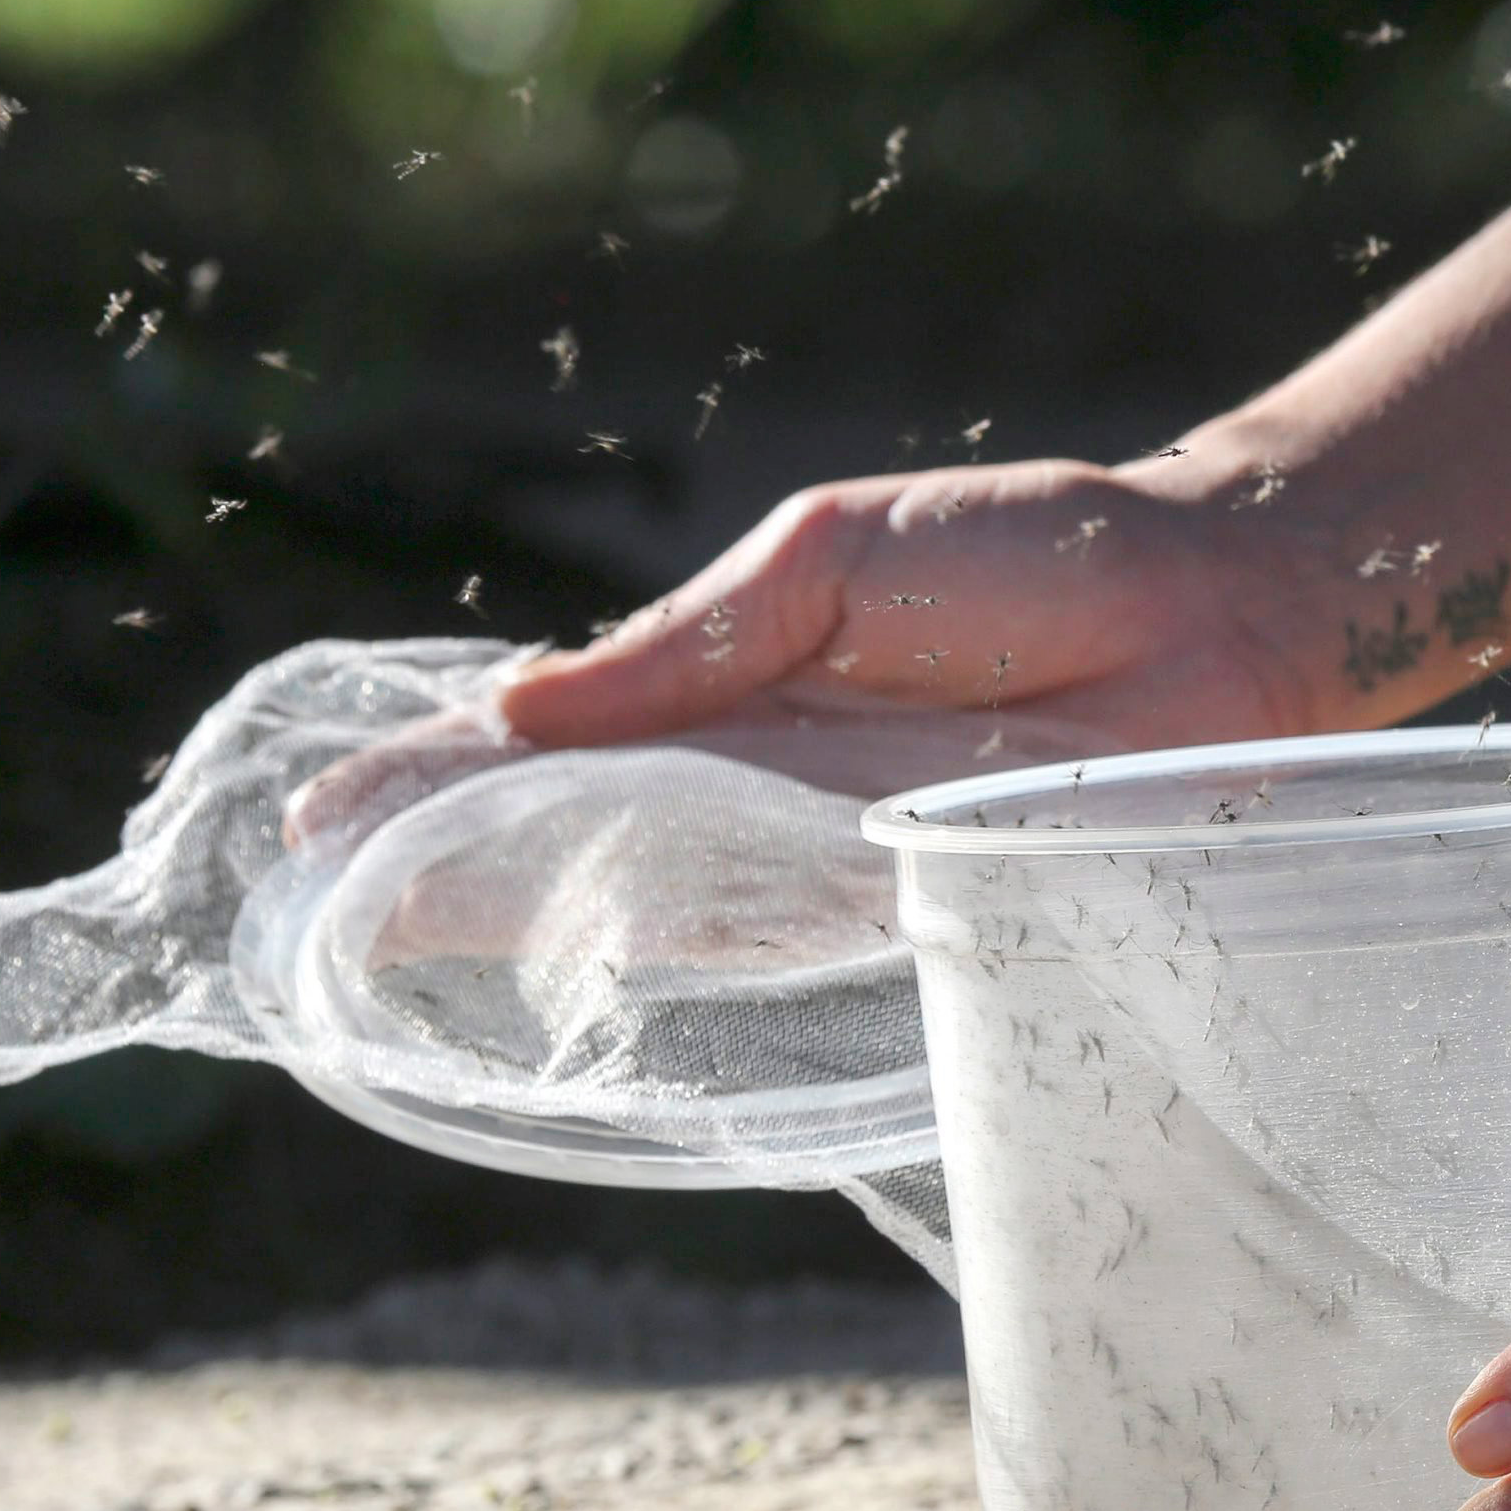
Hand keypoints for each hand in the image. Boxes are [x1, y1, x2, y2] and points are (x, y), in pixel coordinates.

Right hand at [284, 455, 1330, 846]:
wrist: (1208, 613)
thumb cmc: (1032, 555)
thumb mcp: (829, 560)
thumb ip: (687, 643)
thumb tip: (522, 709)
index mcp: (719, 683)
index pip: (540, 739)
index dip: (428, 777)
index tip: (311, 813)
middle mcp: (745, 786)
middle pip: (553, 840)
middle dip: (426, 871)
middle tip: (302, 906)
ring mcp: (805, 857)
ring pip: (622, 904)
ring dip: (499, 921)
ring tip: (370, 935)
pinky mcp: (883, 908)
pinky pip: (742, 938)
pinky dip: (644, 945)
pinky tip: (543, 955)